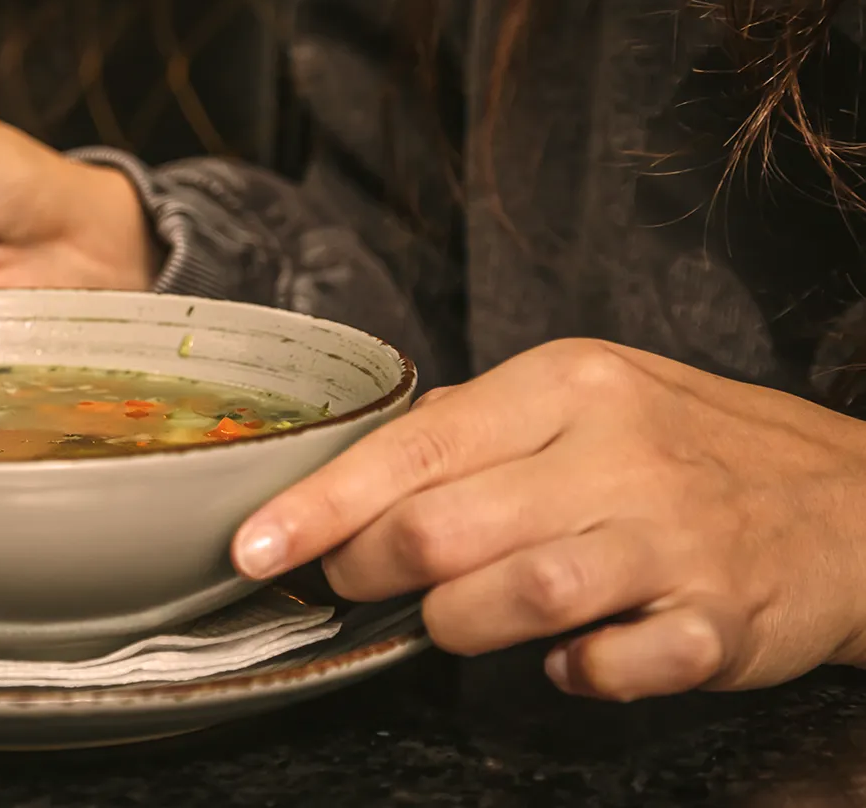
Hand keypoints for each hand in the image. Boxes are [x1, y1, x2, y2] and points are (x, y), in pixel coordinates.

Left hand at [231, 338, 865, 700]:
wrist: (852, 503)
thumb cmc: (689, 447)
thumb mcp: (584, 397)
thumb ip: (472, 425)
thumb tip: (357, 464)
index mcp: (567, 385)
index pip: (414, 447)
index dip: (322, 505)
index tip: (254, 546)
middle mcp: (619, 452)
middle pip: (446, 526)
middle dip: (371, 569)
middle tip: (354, 582)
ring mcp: (675, 539)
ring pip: (519, 594)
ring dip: (456, 624)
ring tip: (450, 620)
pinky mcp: (721, 621)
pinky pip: (617, 666)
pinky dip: (575, 674)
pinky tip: (569, 660)